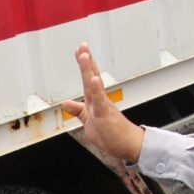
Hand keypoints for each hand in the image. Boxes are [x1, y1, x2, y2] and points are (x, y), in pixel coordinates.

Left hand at [62, 42, 144, 162]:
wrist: (127, 146)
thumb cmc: (111, 134)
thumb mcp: (88, 121)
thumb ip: (78, 110)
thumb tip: (66, 103)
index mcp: (95, 101)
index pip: (88, 79)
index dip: (84, 65)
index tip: (80, 50)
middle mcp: (99, 100)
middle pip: (91, 77)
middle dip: (86, 62)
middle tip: (83, 46)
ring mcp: (103, 106)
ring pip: (93, 86)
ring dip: (88, 70)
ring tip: (84, 56)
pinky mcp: (105, 116)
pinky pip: (100, 101)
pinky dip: (97, 90)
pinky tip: (94, 80)